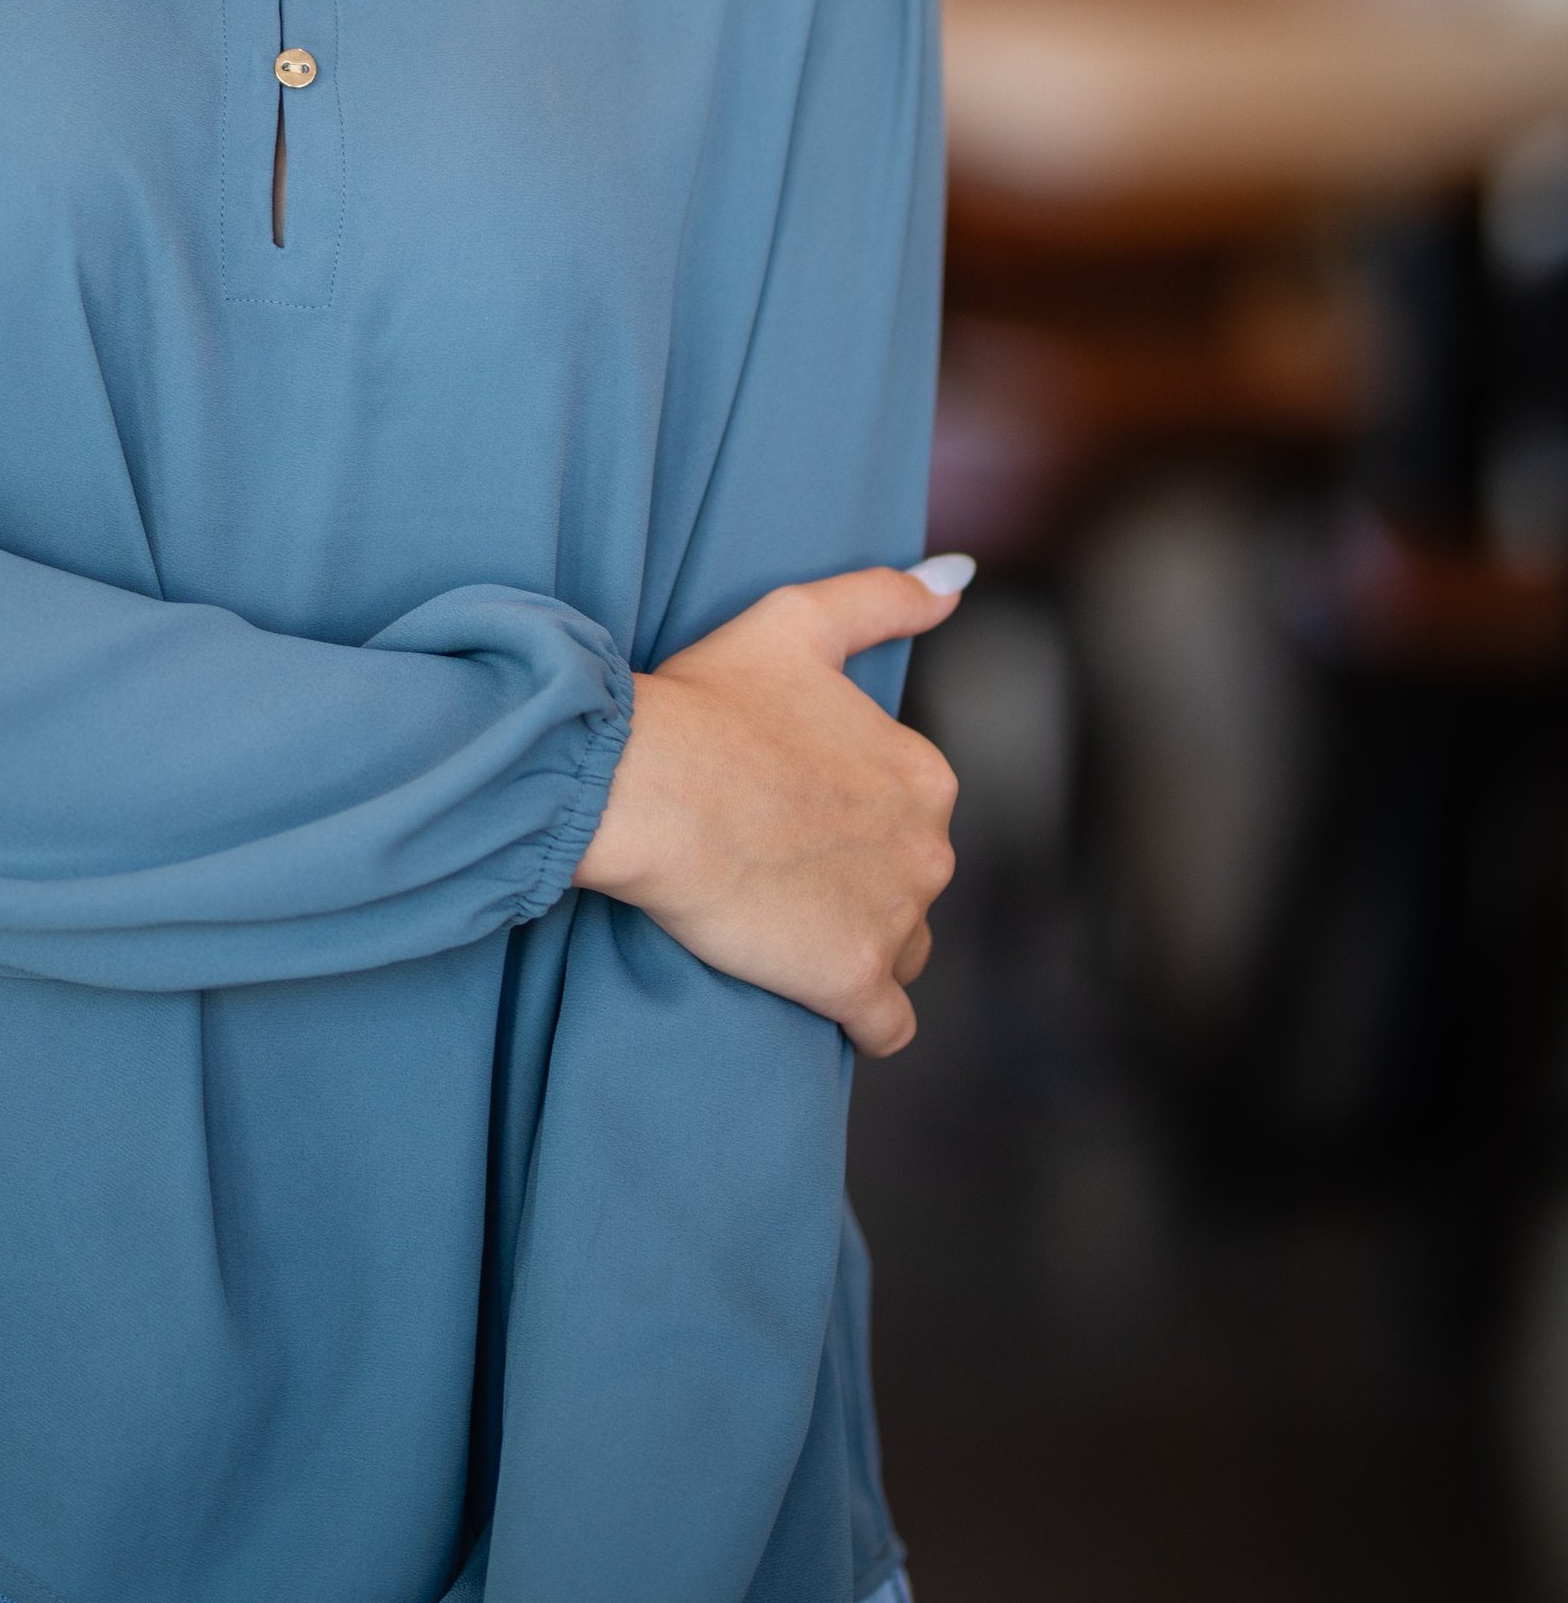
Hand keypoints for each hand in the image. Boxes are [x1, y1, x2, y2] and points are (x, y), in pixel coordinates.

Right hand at [571, 560, 968, 1053]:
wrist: (642, 782)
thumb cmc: (708, 701)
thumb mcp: (797, 623)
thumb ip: (887, 597)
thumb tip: (960, 577)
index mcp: (923, 773)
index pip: (910, 813)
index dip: (850, 816)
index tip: (789, 811)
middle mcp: (929, 847)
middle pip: (910, 884)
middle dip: (860, 883)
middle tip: (779, 869)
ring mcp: (896, 919)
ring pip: (903, 950)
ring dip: (859, 945)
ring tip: (787, 928)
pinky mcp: (854, 981)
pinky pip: (886, 1026)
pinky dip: (862, 1019)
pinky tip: (821, 1001)